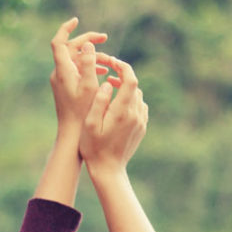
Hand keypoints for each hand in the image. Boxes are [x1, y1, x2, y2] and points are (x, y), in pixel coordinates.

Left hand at [49, 17, 108, 132]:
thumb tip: (89, 44)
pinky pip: (77, 71)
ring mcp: (61, 81)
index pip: (58, 42)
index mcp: (63, 71)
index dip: (66, 29)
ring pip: (76, 60)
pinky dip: (89, 68)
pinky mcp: (66, 88)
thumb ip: (89, 64)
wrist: (72, 135)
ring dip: (92, 57)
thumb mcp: (90, 87)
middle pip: (70, 49)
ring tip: (110, 61)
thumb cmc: (82, 113)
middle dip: (88, 42)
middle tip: (105, 38)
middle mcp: (59, 74)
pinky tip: (104, 73)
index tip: (76, 20)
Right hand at [80, 56, 147, 177]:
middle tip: (107, 74)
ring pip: (137, 95)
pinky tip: (117, 103)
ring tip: (109, 88)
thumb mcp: (90, 124)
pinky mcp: (141, 127)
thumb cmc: (94, 147)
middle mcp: (135, 114)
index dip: (122, 66)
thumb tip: (108, 84)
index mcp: (121, 111)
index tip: (111, 62)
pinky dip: (130, 99)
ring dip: (125, 88)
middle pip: (134, 85)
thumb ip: (99, 101)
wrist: (109, 170)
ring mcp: (140, 121)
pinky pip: (139, 106)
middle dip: (122, 75)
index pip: (130, 80)